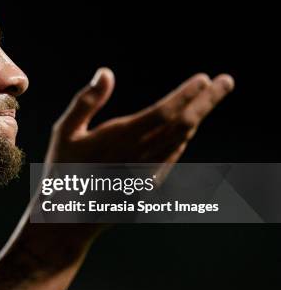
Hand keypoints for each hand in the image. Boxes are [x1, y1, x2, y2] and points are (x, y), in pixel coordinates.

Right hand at [45, 68, 233, 175]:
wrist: (68, 218)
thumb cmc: (63, 169)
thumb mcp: (66, 131)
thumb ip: (87, 101)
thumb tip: (105, 72)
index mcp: (121, 139)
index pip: (165, 112)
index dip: (187, 95)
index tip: (203, 78)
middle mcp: (141, 155)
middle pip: (185, 124)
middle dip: (208, 101)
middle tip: (226, 81)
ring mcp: (148, 172)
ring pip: (182, 140)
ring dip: (198, 117)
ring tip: (208, 97)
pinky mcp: (149, 185)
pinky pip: (173, 156)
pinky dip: (184, 137)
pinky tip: (186, 127)